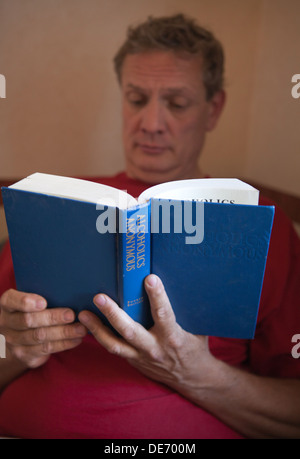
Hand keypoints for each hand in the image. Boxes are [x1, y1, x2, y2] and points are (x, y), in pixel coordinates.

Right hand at [0, 289, 86, 368]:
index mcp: (7, 303)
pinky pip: (46, 348)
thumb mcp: (30, 299)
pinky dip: (64, 344)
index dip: (26, 302)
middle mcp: (7, 322)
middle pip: (28, 320)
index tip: (43, 302)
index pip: (12, 301)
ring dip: (63, 332)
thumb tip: (68, 289)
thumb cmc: (30, 310)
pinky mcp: (25, 354)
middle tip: (71, 315)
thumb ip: (42, 294)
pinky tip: (76, 339)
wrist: (17, 336)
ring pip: (40, 336)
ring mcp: (14, 340)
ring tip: (81, 329)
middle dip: (52, 317)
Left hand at [79, 274, 214, 395]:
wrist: (192, 378)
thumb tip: (177, 282)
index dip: (157, 296)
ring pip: (114, 344)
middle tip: (99, 297)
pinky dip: (100, 337)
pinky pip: (115, 349)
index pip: (164, 314)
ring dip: (97, 328)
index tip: (150, 278)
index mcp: (173, 337)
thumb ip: (185, 310)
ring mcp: (141, 357)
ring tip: (83, 314)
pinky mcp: (133, 361)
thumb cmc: (195, 347)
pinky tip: (89, 325)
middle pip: (129, 331)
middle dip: (113, 313)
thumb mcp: (196, 328)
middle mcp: (155, 348)